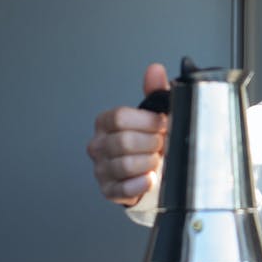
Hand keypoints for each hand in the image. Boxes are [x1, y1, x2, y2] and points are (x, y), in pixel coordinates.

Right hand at [86, 63, 169, 205]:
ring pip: (125, 165)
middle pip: (124, 142)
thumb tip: (155, 70)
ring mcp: (101, 169)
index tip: (162, 124)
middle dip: (152, 143)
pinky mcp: (109, 191)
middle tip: (162, 144)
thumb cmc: (151, 140)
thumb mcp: (155, 114)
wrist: (154, 170)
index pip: (119, 117)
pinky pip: (123, 190)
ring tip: (156, 160)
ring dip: (149, 163)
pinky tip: (150, 178)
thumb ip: (155, 91)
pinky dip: (141, 184)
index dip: (147, 122)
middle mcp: (99, 145)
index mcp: (106, 123)